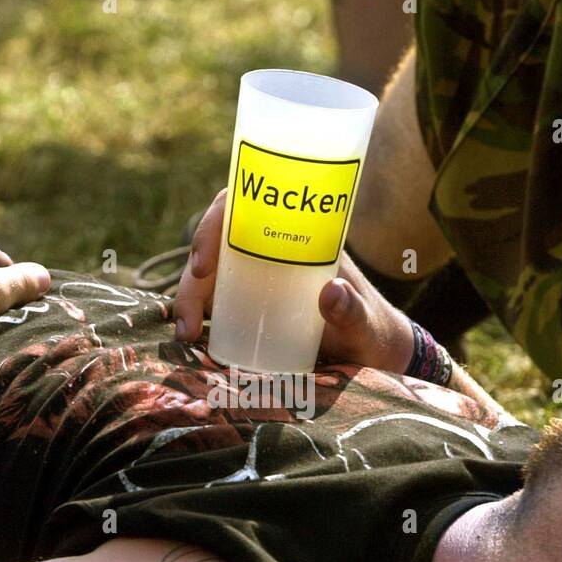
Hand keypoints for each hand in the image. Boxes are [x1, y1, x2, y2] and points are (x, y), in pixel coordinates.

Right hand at [174, 189, 414, 371]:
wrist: (375, 355)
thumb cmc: (374, 332)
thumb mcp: (366, 325)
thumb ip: (354, 312)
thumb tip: (331, 291)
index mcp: (298, 237)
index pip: (246, 207)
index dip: (216, 222)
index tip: (203, 263)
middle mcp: (273, 252)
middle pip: (218, 244)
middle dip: (192, 276)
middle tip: (187, 319)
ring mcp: (260, 279)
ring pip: (211, 274)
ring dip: (189, 298)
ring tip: (185, 334)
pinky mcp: (252, 306)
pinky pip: (216, 300)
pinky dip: (197, 314)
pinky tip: (189, 336)